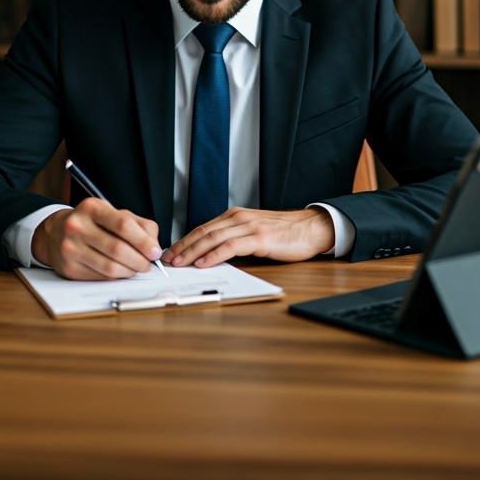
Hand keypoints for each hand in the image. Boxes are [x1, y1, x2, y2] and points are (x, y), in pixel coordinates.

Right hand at [33, 198, 160, 279]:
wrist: (56, 233)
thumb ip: (139, 225)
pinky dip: (117, 277)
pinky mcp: (69, 268)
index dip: (143, 241)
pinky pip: (101, 277)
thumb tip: (154, 245)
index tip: (155, 251)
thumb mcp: (113, 213)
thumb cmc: (90, 222)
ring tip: (136, 267)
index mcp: (92, 208)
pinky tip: (120, 271)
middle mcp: (77, 226)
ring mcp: (70, 248)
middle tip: (148, 263)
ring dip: (130, 271)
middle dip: (140, 260)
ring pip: (110, 267)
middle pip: (118, 249)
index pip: (123, 225)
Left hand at [163, 206, 334, 268]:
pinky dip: (214, 255)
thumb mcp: (254, 231)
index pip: (203, 228)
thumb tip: (212, 253)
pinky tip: (203, 264)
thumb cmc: (285, 233)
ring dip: (193, 251)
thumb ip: (235, 238)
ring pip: (213, 238)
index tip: (171, 252)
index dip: (184, 240)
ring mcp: (249, 227)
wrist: (311, 228)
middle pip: (203, 232)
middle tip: (168, 259)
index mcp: (235, 216)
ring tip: (180, 263)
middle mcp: (239, 218)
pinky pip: (230, 247)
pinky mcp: (259, 238)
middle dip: (183, 246)